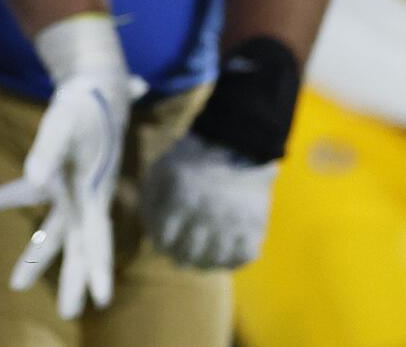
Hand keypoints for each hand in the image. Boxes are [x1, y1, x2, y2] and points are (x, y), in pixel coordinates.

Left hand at [0, 17, 136, 317]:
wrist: (96, 82)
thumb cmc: (83, 103)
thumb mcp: (64, 122)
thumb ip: (48, 151)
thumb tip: (35, 182)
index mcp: (93, 192)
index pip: (96, 238)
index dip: (97, 269)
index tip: (101, 301)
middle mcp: (86, 197)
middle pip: (78, 245)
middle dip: (74, 279)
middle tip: (71, 313)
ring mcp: (74, 189)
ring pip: (56, 231)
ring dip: (38, 256)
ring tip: (16, 285)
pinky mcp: (62, 176)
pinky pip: (36, 194)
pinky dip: (15, 197)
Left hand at [142, 134, 276, 268]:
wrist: (237, 142)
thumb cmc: (193, 158)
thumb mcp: (162, 169)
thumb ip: (150, 201)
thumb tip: (150, 234)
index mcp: (180, 199)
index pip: (163, 240)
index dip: (160, 244)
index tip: (164, 242)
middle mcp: (206, 214)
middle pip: (187, 255)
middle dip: (179, 257)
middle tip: (180, 256)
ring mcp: (232, 222)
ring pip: (214, 260)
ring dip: (204, 263)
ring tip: (201, 258)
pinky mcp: (255, 225)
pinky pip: (242, 258)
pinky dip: (231, 261)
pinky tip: (224, 255)